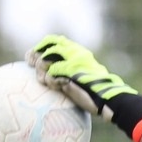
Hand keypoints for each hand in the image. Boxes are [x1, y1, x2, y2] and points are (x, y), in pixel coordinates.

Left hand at [27, 36, 141, 138]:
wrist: (112, 100)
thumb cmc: (97, 94)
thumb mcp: (80, 79)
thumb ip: (66, 73)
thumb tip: (48, 76)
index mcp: (78, 52)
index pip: (55, 41)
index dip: (41, 46)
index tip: (32, 57)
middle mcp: (76, 52)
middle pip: (48, 46)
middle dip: (36, 55)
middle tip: (30, 64)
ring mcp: (74, 61)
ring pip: (46, 58)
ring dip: (41, 70)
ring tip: (46, 82)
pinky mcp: (73, 71)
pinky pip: (52, 73)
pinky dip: (50, 80)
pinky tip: (56, 87)